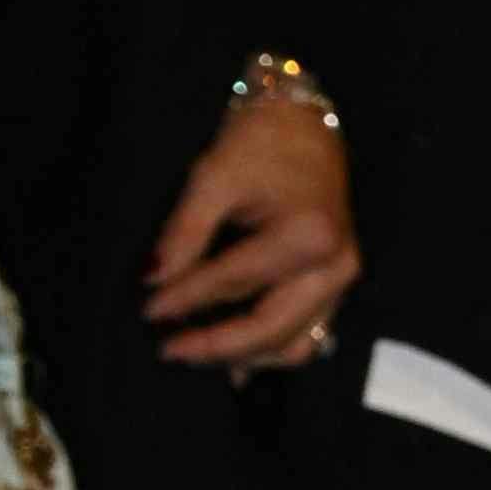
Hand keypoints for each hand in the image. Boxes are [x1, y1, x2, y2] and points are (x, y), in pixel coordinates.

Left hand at [145, 83, 358, 377]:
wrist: (306, 127)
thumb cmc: (261, 144)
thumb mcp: (213, 177)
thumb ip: (185, 233)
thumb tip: (153, 280)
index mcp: (307, 236)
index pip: (235, 281)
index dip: (187, 298)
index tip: (148, 309)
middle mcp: (333, 267)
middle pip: (270, 326)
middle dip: (217, 344)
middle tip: (170, 349)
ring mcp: (342, 282)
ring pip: (295, 344)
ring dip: (245, 356)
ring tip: (198, 356)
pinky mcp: (338, 287)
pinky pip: (309, 334)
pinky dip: (271, 351)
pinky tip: (237, 363)